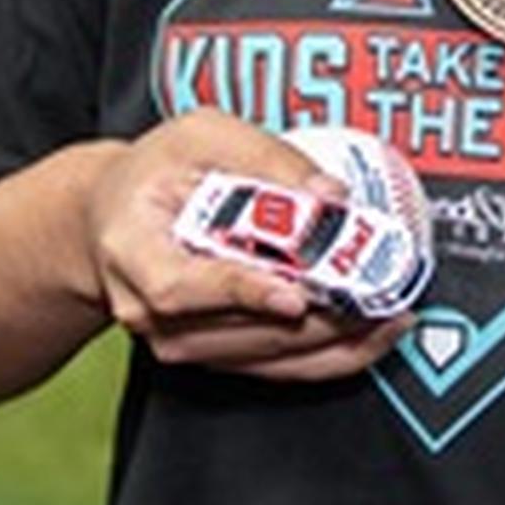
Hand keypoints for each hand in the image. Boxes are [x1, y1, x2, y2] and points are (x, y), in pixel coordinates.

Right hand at [85, 112, 415, 381]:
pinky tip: (372, 335)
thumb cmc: (154, 173)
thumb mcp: (201, 135)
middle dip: (315, 318)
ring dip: (334, 341)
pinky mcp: (212, 352)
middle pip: (239, 330)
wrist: (114, 216)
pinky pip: (276, 368)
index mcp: (133, 253)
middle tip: (375, 297)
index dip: (239, 292)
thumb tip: (331, 197)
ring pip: (266, 356)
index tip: (292, 294)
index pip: (180, 288)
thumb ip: (264, 157)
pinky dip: (330, 356)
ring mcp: (179, 340)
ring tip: (390, 314)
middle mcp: (149, 311)